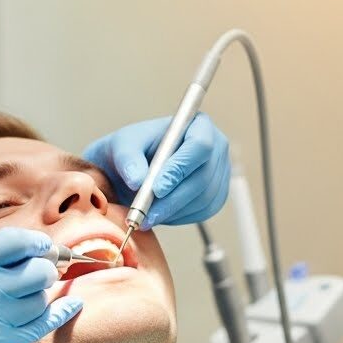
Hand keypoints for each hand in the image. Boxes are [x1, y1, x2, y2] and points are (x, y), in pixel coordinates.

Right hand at [0, 228, 82, 342]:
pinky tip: (70, 304)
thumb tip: (11, 252)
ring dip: (41, 292)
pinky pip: (42, 325)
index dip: (33, 241)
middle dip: (43, 267)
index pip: (12, 242)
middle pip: (36, 270)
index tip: (40, 244)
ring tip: (31, 293)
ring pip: (41, 298)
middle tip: (41, 269)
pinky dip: (60, 312)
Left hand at [84, 112, 229, 227]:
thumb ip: (128, 160)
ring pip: (204, 198)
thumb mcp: (123, 146)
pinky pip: (203, 211)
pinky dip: (179, 217)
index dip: (180, 168)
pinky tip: (159, 214)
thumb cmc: (132, 148)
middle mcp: (216, 147)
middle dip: (174, 199)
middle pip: (204, 177)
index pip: (200, 145)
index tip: (157, 189)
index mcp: (198, 125)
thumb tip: (138, 181)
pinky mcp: (216, 194)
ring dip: (174, 211)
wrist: (135, 165)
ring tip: (146, 216)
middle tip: (147, 214)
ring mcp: (219, 172)